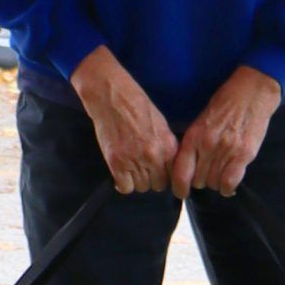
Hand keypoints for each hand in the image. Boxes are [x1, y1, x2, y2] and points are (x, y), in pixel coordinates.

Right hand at [71, 47, 178, 193]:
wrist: (111, 96)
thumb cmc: (136, 106)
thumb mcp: (161, 125)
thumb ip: (166, 147)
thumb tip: (168, 166)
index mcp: (168, 146)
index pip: (173, 175)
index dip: (165, 174)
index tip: (157, 171)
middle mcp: (154, 156)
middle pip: (157, 185)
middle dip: (151, 178)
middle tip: (141, 168)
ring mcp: (135, 160)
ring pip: (141, 187)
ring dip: (136, 180)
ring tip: (130, 167)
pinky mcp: (116, 163)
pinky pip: (125, 187)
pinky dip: (122, 183)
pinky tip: (121, 173)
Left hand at [171, 67, 282, 198]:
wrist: (252, 93)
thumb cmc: (224, 105)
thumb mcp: (201, 121)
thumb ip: (193, 144)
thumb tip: (186, 169)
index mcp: (194, 136)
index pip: (181, 172)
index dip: (179, 187)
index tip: (181, 192)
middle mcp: (208, 145)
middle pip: (198, 180)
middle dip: (200, 181)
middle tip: (206, 174)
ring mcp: (227, 150)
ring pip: (214, 183)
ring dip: (215, 183)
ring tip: (219, 175)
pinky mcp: (244, 154)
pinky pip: (231, 181)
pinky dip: (228, 187)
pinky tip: (228, 185)